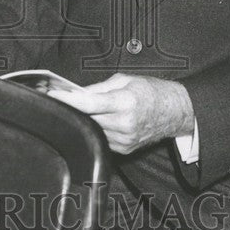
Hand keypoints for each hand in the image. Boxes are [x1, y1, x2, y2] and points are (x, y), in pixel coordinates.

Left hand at [47, 72, 193, 154]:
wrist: (174, 111)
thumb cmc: (152, 92)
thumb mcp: (125, 80)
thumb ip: (98, 88)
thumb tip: (76, 93)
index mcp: (125, 102)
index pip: (89, 103)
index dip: (69, 100)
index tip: (54, 95)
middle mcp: (124, 124)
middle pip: (88, 118)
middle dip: (77, 108)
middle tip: (68, 99)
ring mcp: (124, 140)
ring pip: (93, 130)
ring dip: (88, 119)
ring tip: (91, 108)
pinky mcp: (125, 150)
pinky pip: (102, 139)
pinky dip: (99, 129)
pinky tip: (104, 120)